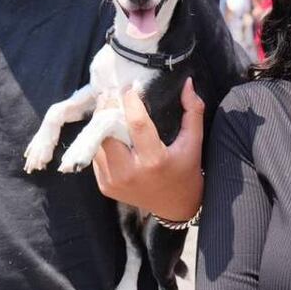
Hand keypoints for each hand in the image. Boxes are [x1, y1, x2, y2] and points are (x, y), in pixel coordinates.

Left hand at [92, 78, 204, 220]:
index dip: (130, 101)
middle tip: (111, 94)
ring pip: (98, 143)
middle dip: (107, 109)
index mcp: (154, 160)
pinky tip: (109, 131)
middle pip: (108, 132)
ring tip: (108, 109)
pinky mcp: (105, 186)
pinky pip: (97, 156)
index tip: (129, 87)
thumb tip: (187, 83)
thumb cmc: (185, 171)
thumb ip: (193, 111)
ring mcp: (114, 181)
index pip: (136, 123)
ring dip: (101, 124)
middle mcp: (130, 172)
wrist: (175, 206)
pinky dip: (101, 142)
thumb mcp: (194, 142)